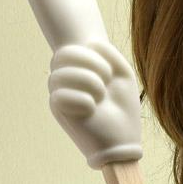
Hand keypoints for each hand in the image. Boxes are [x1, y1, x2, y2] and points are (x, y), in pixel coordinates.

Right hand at [48, 39, 141, 166]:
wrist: (123, 141)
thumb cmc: (124, 109)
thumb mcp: (123, 75)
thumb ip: (110, 54)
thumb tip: (91, 42)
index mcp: (80, 70)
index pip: (70, 49)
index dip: (90, 54)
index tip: (109, 71)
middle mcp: (67, 81)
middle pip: (61, 56)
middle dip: (90, 63)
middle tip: (106, 79)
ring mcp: (61, 95)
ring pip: (58, 75)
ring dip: (88, 82)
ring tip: (101, 96)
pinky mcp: (59, 111)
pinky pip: (60, 96)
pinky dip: (82, 100)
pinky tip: (93, 109)